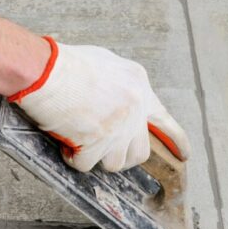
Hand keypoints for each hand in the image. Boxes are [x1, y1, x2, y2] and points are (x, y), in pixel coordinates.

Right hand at [9, 37, 190, 171]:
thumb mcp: (103, 63)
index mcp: (138, 86)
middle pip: (140, 151)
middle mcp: (134, 108)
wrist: (45, 71)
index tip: (182, 156)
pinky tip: (64, 144)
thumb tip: (114, 102)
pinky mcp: (96, 142)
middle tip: (103, 151)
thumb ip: (117, 85)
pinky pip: (86, 164)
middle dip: (122, 155)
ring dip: (96, 157)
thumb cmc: (63, 64)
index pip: (164, 120)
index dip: (175, 141)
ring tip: (78, 142)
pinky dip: (73, 158)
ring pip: (115, 162)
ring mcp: (117, 128)